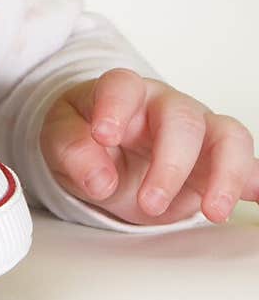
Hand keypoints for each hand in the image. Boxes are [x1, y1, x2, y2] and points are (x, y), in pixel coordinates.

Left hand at [39, 69, 257, 224]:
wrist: (105, 152)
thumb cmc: (84, 135)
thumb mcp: (60, 138)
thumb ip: (71, 149)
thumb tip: (99, 179)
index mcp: (124, 94)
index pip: (123, 86)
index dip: (115, 107)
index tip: (103, 136)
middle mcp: (166, 107)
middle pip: (182, 118)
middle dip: (170, 163)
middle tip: (149, 202)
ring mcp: (198, 133)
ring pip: (229, 136)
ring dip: (226, 174)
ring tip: (213, 212)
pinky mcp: (216, 163)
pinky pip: (248, 166)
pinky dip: (255, 183)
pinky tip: (257, 198)